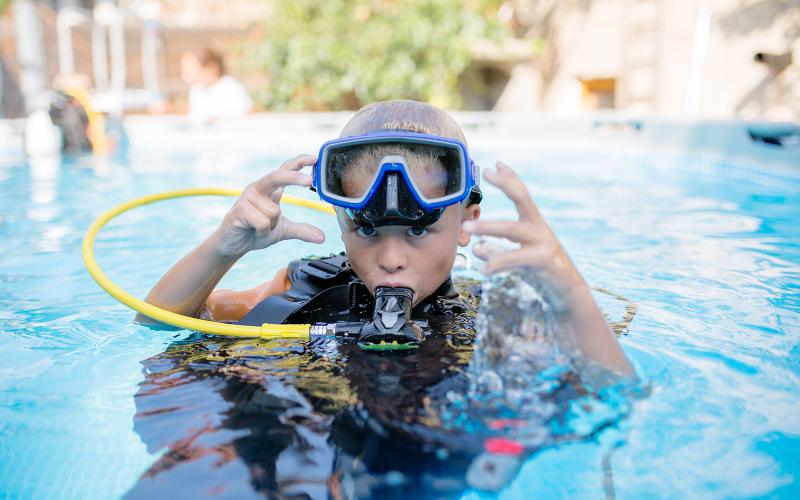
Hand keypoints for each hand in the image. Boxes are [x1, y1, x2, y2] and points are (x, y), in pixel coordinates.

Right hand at [213, 154, 324, 256]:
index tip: (314, 158)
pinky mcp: (240, 209)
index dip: (299, 162)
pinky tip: (253, 230)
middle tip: (309, 180)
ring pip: (274, 211)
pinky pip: (263, 222)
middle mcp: (259, 189)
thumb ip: (302, 231)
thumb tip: (322, 238)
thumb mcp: (283, 231)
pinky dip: (262, 231)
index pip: (285, 170)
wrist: (233, 245)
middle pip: (278, 176)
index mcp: (270, 190)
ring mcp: (248, 198)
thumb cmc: (256, 232)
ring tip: (260, 228)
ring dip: (271, 226)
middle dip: (294, 177)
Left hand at [462, 162, 584, 299]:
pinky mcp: (543, 261)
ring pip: (512, 230)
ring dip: (488, 227)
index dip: (510, 178)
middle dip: (506, 184)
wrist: (568, 294)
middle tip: (486, 172)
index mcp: (534, 224)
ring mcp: (543, 243)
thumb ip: (497, 251)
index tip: (496, 163)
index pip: (522, 194)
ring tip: (467, 228)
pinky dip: (497, 264)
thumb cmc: (541, 272)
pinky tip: (482, 270)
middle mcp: (539, 228)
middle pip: (523, 198)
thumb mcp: (517, 258)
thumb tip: (477, 248)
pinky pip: (515, 259)